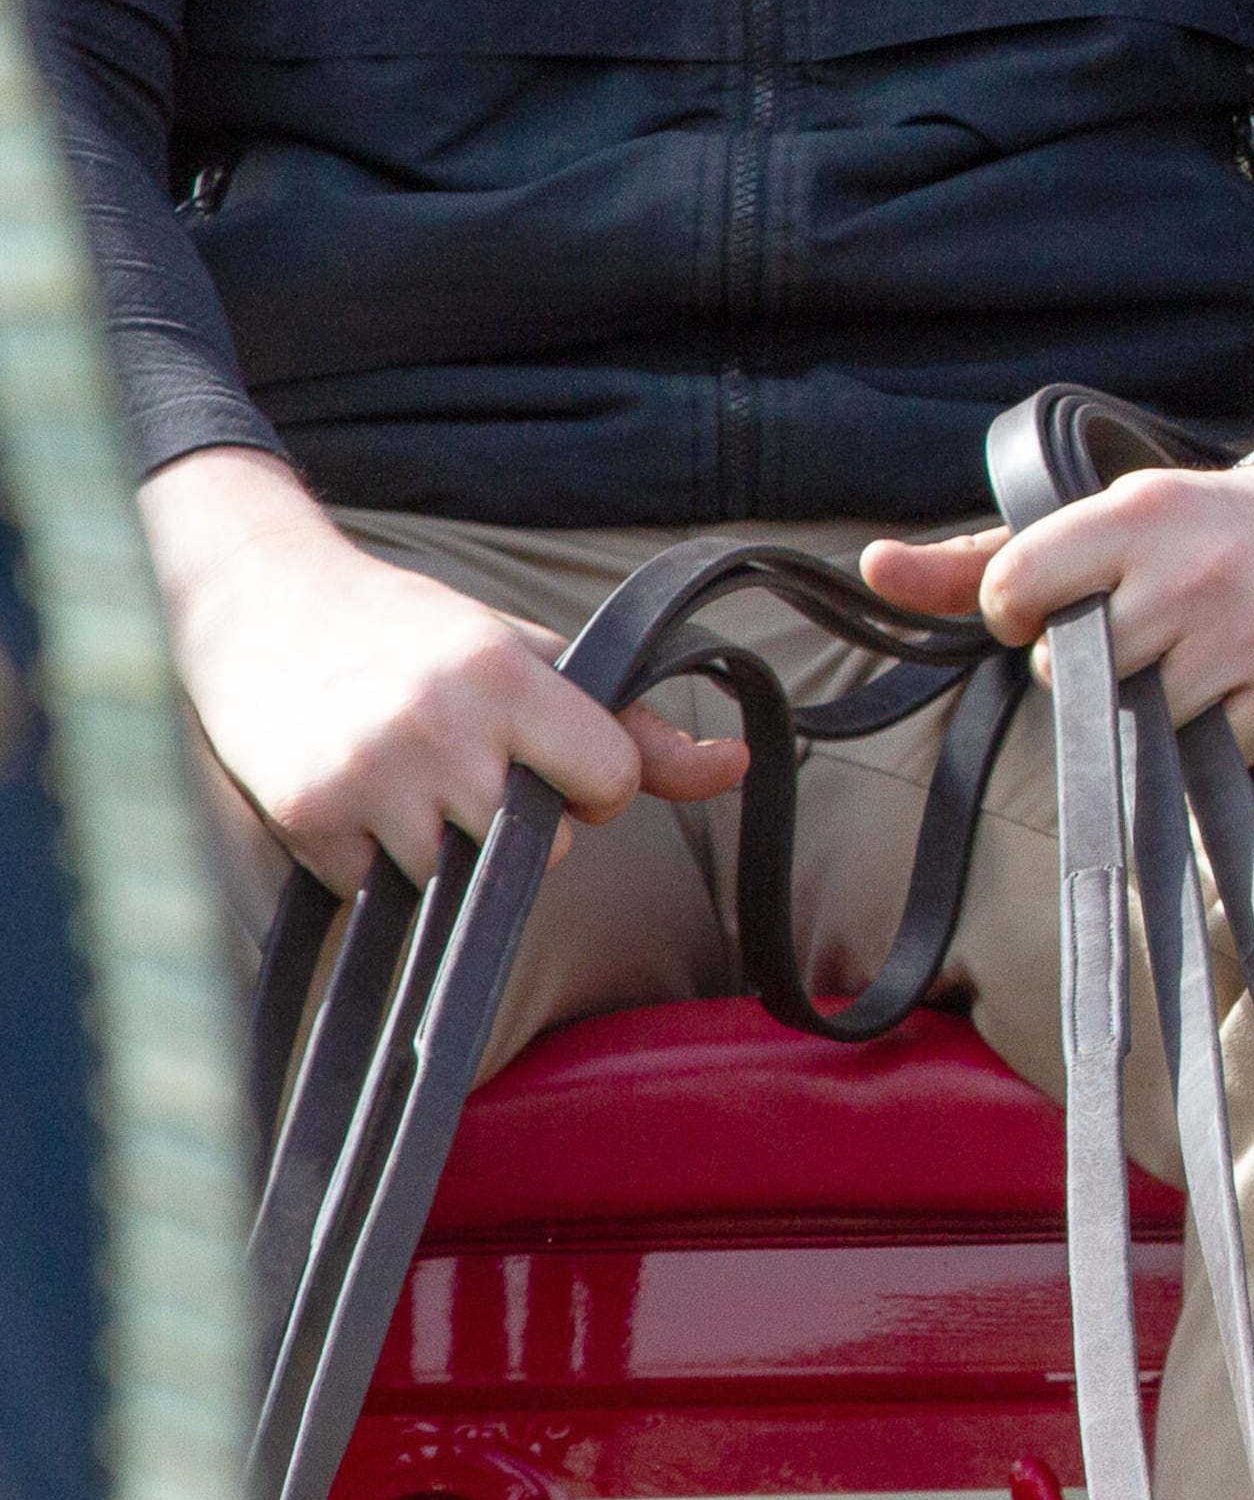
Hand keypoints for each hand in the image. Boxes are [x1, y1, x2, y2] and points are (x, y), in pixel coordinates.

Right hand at [140, 445, 750, 893]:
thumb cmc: (422, 635)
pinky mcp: (308, 822)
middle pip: (537, 847)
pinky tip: (362, 798)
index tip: (563, 764)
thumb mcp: (532, 658)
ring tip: (415, 778)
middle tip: (473, 767)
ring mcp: (369, 779)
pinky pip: (378, 891)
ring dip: (445, 850)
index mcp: (507, 677)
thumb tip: (738, 767)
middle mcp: (441, 728)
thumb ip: (636, 727)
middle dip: (520, 825)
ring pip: (457, 881)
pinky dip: (374, 860)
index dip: (597, 784)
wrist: (269, 608)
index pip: (609, 780)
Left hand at [857, 403, 1253, 757]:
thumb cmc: (1201, 529)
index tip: (1050, 615)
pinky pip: (1207, 755)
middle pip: (1073, 675)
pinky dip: (1213, 736)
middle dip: (1092, 671)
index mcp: (1133, 515)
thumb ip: (982, 556)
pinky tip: (1236, 686)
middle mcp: (1188, 571)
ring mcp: (1241, 636)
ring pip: (1137, 723)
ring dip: (1151, 709)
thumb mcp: (1101, 520)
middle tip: (1142, 634)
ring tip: (1190, 657)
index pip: (1014, 592)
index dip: (1017, 617)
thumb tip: (872, 568)